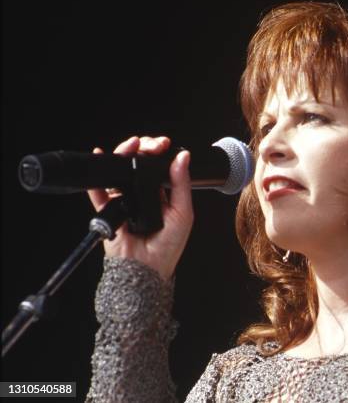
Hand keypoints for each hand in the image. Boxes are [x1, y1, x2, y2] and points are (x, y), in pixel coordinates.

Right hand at [87, 136, 193, 281]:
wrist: (146, 270)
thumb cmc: (168, 247)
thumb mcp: (183, 213)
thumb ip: (182, 184)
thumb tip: (183, 158)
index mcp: (162, 195)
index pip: (158, 167)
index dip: (158, 153)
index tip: (162, 144)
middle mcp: (143, 195)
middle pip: (137, 165)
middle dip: (141, 149)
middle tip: (148, 144)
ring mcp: (125, 201)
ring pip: (119, 172)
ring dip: (122, 155)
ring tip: (129, 148)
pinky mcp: (109, 211)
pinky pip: (100, 192)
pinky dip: (97, 177)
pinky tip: (101, 158)